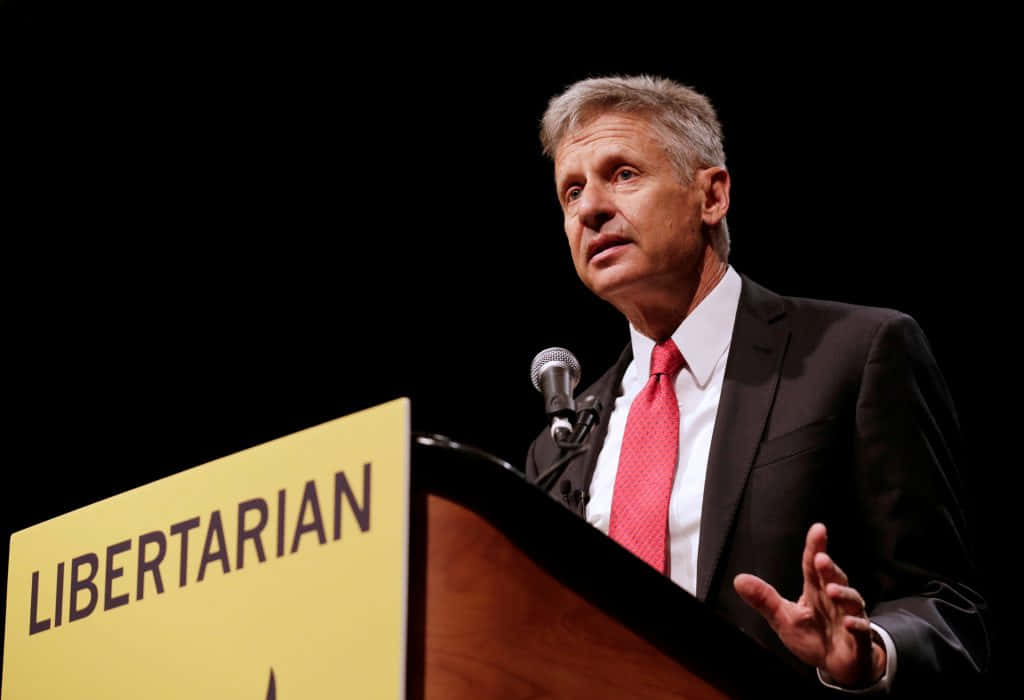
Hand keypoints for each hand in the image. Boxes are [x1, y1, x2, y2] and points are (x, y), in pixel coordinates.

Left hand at [733, 523, 885, 686]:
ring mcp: (849, 617)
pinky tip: (850, 622)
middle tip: (820, 558)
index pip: (813, 565)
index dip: (815, 547)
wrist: (836, 665)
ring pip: (852, 600)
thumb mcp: (783, 618)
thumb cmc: (812, 637)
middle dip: (829, 568)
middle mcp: (835, 600)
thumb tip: (739, 580)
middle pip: (833, 578)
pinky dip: (857, 625)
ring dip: (843, 593)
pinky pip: (861, 630)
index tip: (818, 529)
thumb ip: (764, 600)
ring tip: (831, 589)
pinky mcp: (859, 640)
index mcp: (815, 591)